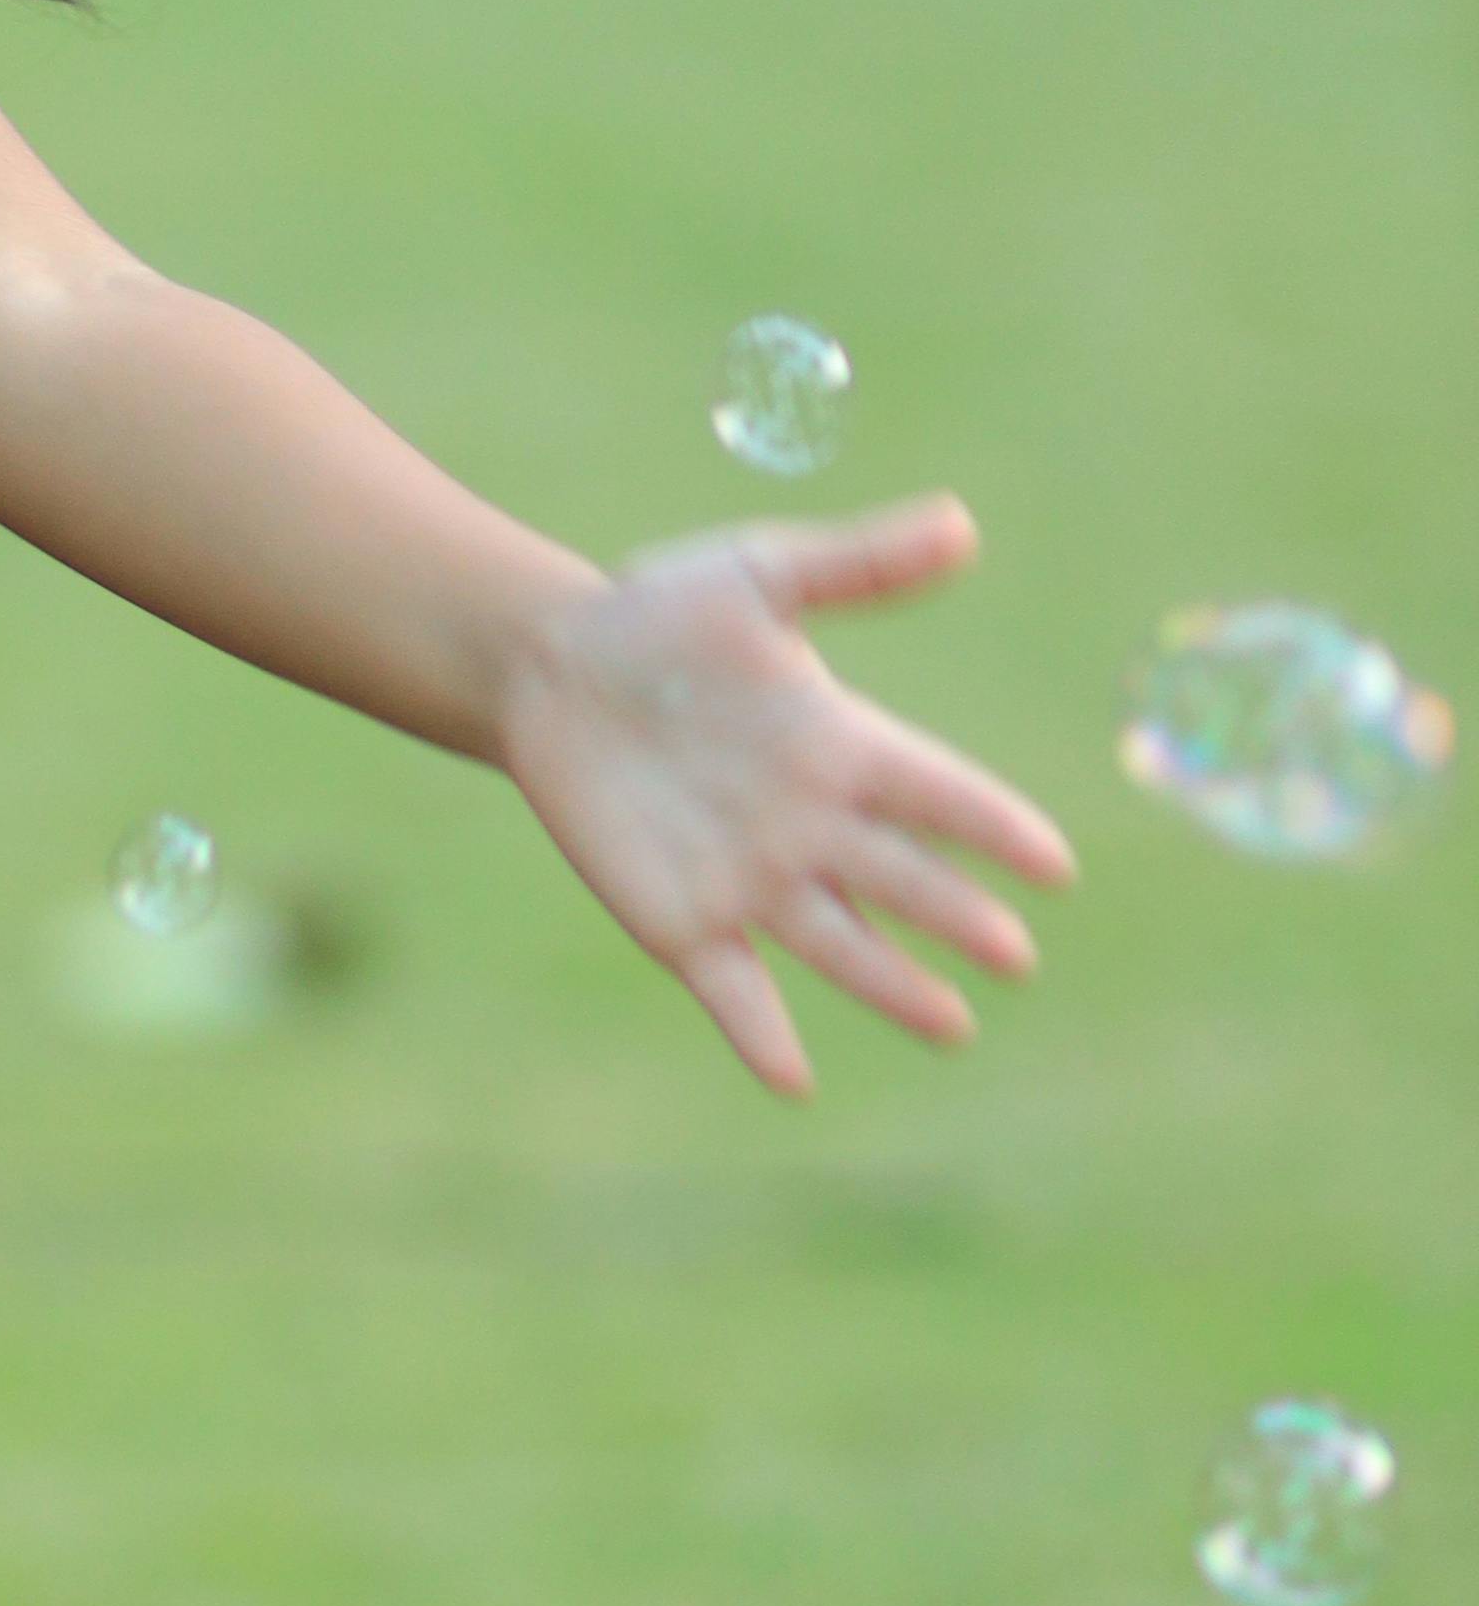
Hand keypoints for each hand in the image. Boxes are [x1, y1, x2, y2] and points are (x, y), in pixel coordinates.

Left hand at [494, 499, 1071, 1100]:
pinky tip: (793, 1080)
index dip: (994, 828)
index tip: (1053, 865)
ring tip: (954, 1027)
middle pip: (901, 881)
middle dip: (955, 918)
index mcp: (843, 745)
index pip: (938, 794)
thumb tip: (962, 525)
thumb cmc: (661, 614)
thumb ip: (858, 565)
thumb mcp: (758, 575)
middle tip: (1014, 958)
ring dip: (893, 987)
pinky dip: (760, 1033)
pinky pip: (733, 988)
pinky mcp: (682, 921)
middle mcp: (811, 824)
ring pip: (838, 946)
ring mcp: (751, 879)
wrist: (552, 670)